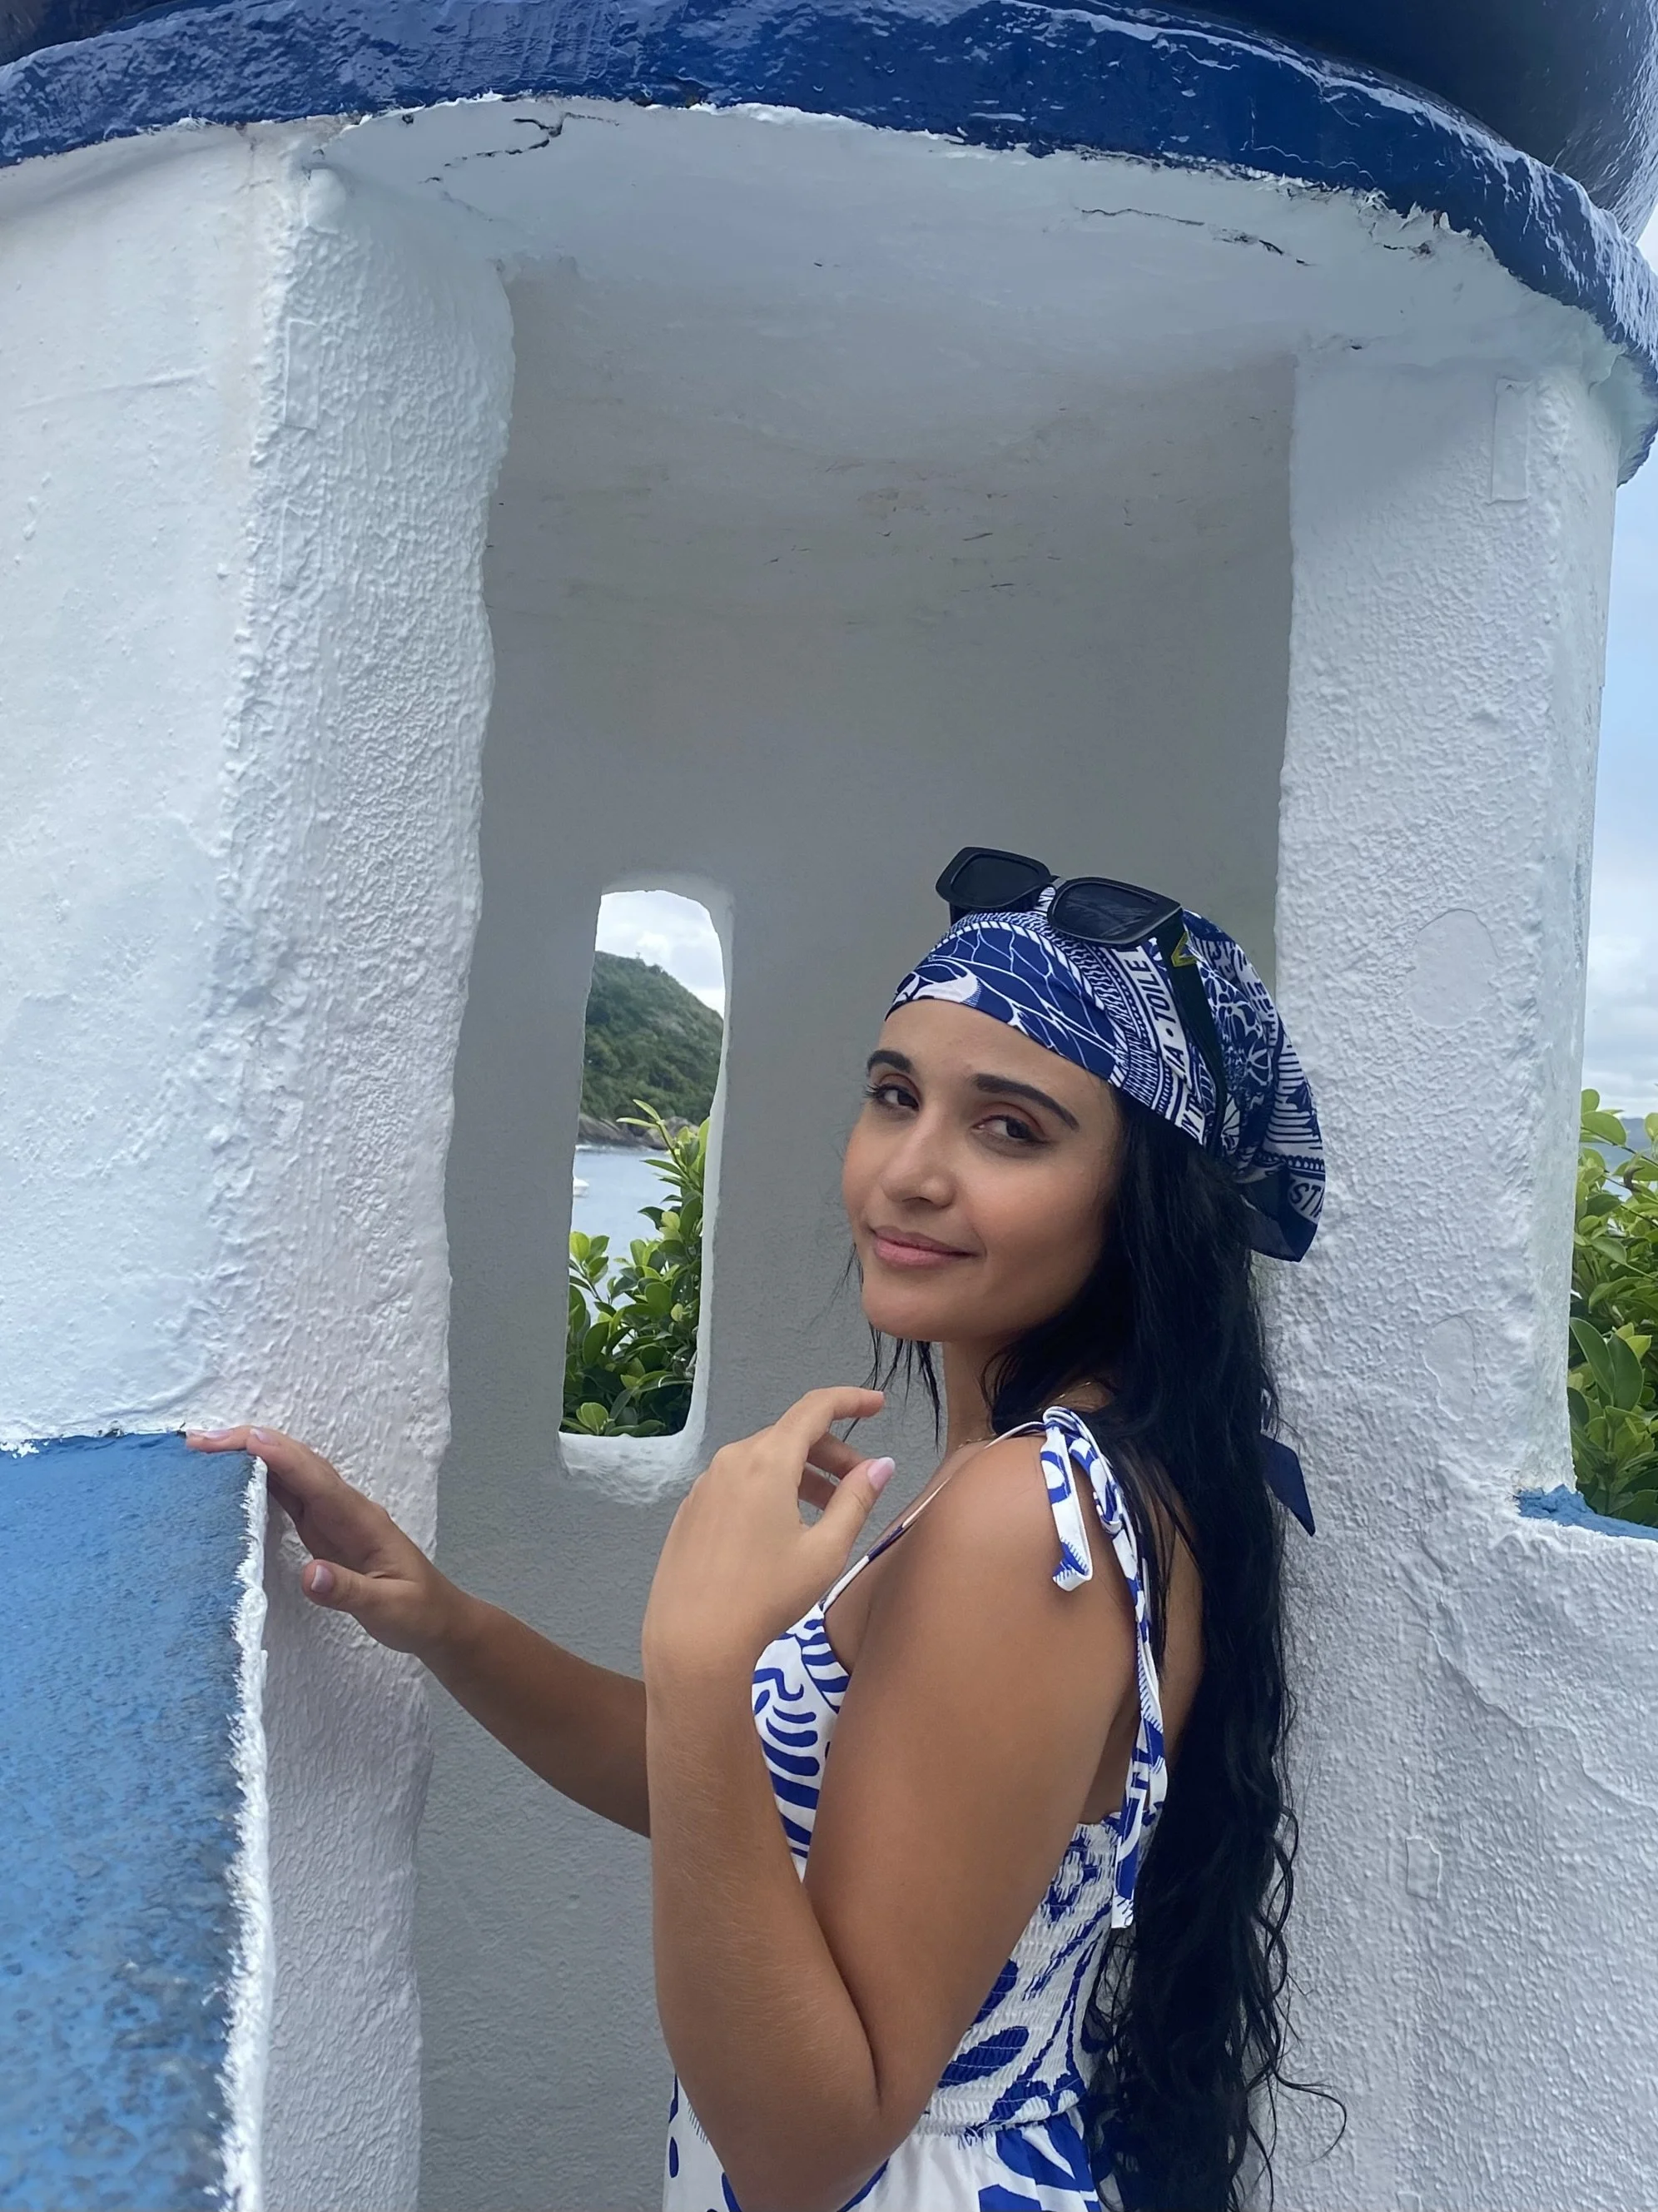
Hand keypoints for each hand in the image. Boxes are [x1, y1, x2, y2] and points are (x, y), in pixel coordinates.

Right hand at [187, 1424, 456, 1658]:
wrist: (438, 1619)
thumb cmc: (418, 1613)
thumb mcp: (390, 1610)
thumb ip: (350, 1592)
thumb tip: (311, 1575)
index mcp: (361, 1520)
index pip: (317, 1481)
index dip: (281, 1458)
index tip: (242, 1441)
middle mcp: (345, 1509)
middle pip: (297, 1464)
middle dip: (252, 1445)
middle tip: (200, 1440)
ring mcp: (333, 1517)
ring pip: (291, 1474)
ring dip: (251, 1457)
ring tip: (205, 1448)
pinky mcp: (323, 1530)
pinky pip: (290, 1495)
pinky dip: (261, 1480)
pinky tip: (233, 1478)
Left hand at [642, 1387, 894, 1682]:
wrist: (694, 1640)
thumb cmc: (767, 1595)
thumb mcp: (826, 1551)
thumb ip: (856, 1500)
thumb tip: (881, 1465)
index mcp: (767, 1460)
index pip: (815, 1408)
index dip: (850, 1400)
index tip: (878, 1405)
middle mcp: (731, 1460)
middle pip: (790, 1436)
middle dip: (832, 1452)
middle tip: (861, 1482)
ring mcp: (705, 1485)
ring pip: (763, 1460)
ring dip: (801, 1474)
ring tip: (826, 1511)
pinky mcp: (691, 1511)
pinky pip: (738, 1483)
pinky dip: (770, 1490)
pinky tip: (781, 1530)